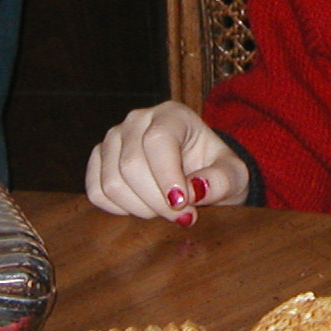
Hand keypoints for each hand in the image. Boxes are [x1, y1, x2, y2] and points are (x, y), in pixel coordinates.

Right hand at [85, 100, 250, 221]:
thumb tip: (195, 190)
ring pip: (112, 182)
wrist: (199, 174)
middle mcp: (138, 120)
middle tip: (182, 216)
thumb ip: (221, 181)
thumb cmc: (216, 171)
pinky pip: (97, 192)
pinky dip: (119, 209)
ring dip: (140, 208)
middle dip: (157, 201)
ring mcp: (113, 139)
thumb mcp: (233, 175)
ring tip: (166, 211)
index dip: (167, 176)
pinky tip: (144, 208)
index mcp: (172, 115)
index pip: (158, 140)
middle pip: (131, 164)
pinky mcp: (99, 160)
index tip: (183, 204)